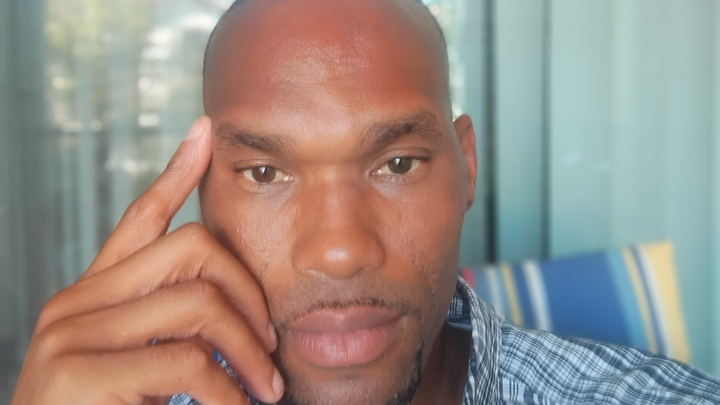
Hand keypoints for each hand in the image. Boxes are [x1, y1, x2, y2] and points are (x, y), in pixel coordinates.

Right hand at [10, 117, 283, 404]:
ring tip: (264, 391)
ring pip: (199, 303)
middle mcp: (76, 303)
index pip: (139, 219)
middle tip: (270, 346)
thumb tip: (228, 313)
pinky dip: (227, 392)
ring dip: (248, 352)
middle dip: (249, 292)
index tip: (207, 133)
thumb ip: (169, 332)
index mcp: (93, 296)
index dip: (176, 174)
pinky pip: (187, 360)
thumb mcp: (137, 369)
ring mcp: (71, 334)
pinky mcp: (77, 373)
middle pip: (192, 249)